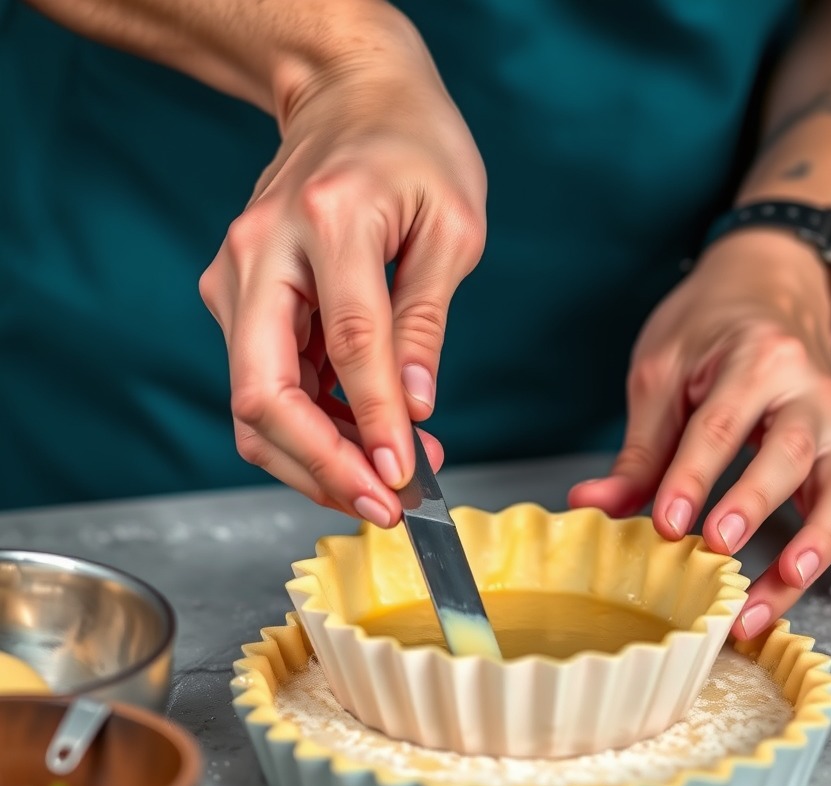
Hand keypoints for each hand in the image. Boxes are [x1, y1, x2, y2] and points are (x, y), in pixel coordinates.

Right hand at [199, 3, 485, 525]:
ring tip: (391, 476)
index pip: (349, 344)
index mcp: (329, 221)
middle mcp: (262, 253)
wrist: (350, 96)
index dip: (373, 423)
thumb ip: (427, 321)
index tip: (405, 479)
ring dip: (318, 458)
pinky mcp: (239, 299)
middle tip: (382, 507)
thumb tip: (415, 408)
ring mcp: (238, 277)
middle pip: (264, 395)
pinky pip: (266, 384)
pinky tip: (363, 439)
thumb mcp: (454, 225)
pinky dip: (311, 427)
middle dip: (320, 467)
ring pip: (255, 404)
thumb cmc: (413, 149)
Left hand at [568, 229, 830, 638]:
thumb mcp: (661, 372)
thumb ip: (637, 449)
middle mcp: (809, 394)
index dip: (692, 477)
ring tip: (785, 583)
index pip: (720, 425)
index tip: (667, 521)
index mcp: (756, 360)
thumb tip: (592, 503)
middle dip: (755, 504)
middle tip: (719, 546)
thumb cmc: (712, 327)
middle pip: (790, 454)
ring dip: (816, 542)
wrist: (770, 288)